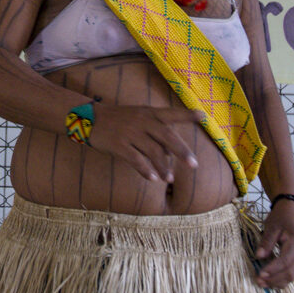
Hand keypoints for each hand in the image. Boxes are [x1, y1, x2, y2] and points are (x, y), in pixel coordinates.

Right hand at [86, 103, 200, 181]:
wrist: (91, 119)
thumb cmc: (119, 120)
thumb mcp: (139, 116)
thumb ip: (156, 131)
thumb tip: (171, 153)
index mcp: (149, 113)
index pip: (171, 113)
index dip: (186, 115)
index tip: (202, 116)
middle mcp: (142, 121)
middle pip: (166, 136)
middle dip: (181, 151)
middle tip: (193, 164)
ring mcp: (130, 132)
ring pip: (152, 151)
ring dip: (163, 167)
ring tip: (170, 179)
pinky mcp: (119, 144)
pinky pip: (135, 159)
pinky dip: (145, 170)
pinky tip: (153, 178)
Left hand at [254, 198, 293, 287]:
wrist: (291, 209)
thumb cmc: (281, 216)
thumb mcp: (271, 226)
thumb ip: (266, 242)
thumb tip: (259, 257)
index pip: (285, 261)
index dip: (272, 270)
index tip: (260, 275)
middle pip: (290, 272)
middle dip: (275, 280)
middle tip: (259, 282)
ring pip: (292, 274)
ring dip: (278, 281)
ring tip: (263, 284)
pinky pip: (292, 270)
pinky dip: (281, 277)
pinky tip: (270, 279)